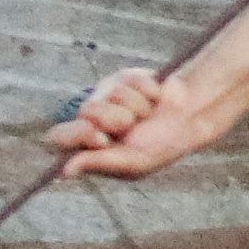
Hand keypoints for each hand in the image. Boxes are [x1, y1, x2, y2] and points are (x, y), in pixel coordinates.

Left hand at [46, 64, 243, 180]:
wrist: (190, 118)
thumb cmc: (161, 146)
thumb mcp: (132, 162)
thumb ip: (99, 163)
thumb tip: (64, 171)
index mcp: (88, 143)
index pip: (58, 137)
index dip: (76, 134)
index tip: (100, 138)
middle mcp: (91, 117)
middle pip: (86, 111)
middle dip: (114, 119)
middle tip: (131, 127)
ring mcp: (106, 95)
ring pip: (112, 94)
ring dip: (137, 107)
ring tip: (148, 115)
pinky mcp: (123, 77)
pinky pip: (131, 80)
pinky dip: (149, 92)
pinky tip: (155, 99)